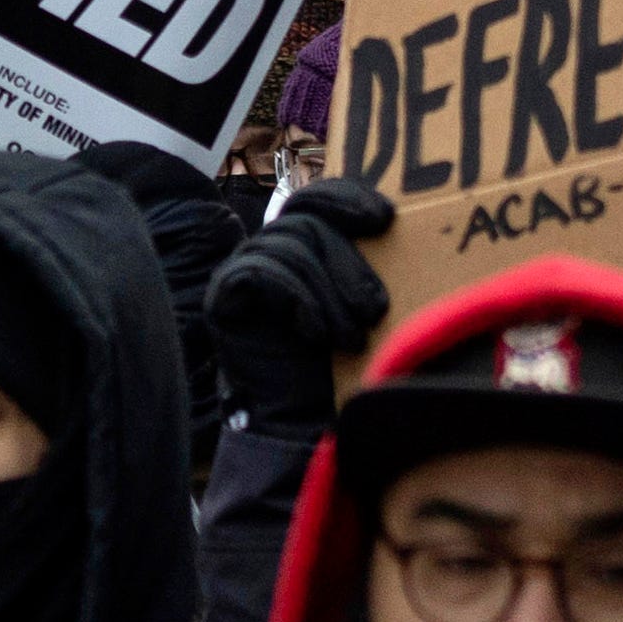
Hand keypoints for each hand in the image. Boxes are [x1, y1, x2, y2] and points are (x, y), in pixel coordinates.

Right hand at [207, 182, 393, 432]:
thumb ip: (369, 265)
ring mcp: (243, 270)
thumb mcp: (363, 305)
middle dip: (347, 265)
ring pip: (289, 248)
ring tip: (350, 338)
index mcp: (302, 243)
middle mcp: (269, 249)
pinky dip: (296, 300)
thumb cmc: (341, 368)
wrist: (302, 423)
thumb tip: (398, 226)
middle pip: (307, 223)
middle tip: (375, 309)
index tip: (385, 217)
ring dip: (328, 294)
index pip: (317, 198)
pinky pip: (262, 274)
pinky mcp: (224, 297)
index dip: (349, 198)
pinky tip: (314, 332)